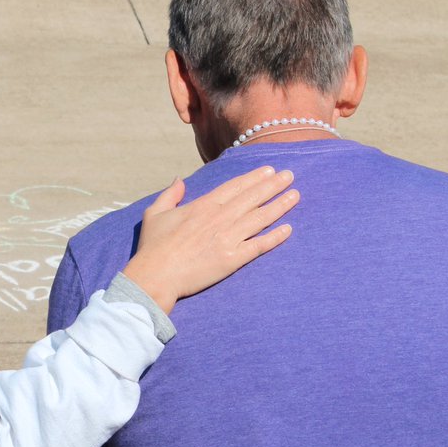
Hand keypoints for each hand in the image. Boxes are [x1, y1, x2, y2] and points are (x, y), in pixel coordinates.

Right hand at [122, 167, 297, 312]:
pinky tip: (288, 229)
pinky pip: (259, 245)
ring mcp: (228, 238)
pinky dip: (275, 237)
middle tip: (290, 175)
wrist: (155, 275)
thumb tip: (179, 180)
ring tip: (295, 195)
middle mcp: (220, 218)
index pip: (235, 187)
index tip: (268, 171)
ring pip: (260, 217)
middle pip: (252, 197)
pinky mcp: (232, 259)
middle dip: (273, 185)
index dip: (254, 178)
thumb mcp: (155, 214)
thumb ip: (170, 194)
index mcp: (203, 206)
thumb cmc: (152, 246)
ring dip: (279, 205)